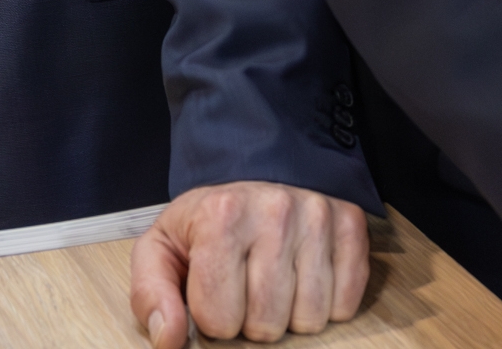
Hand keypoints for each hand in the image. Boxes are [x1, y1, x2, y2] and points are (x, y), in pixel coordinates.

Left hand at [131, 183, 368, 346]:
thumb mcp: (162, 248)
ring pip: (310, 319)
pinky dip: (327, 305)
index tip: (214, 290)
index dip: (213, 316)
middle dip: (252, 320)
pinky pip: (346, 304)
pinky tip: (304, 277)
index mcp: (221, 217)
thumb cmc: (208, 219)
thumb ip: (151, 295)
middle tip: (245, 286)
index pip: (220, 318)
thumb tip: (169, 338)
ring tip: (274, 281)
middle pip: (267, 324)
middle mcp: (274, 212)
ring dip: (290, 315)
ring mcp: (317, 217)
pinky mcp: (350, 226)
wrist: (253, 169)